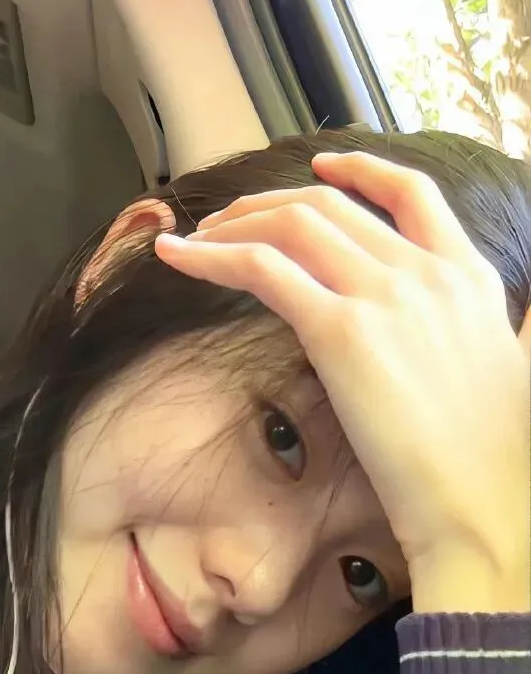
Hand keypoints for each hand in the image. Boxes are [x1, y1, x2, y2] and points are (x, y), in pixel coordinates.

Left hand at [155, 153, 530, 607]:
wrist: (485, 508)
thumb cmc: (486, 465)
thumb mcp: (501, 373)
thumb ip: (487, 333)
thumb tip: (477, 331)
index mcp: (471, 279)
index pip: (413, 193)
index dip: (361, 170)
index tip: (323, 165)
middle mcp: (427, 272)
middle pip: (332, 206)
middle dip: (268, 204)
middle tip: (227, 221)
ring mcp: (385, 294)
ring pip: (291, 224)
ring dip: (233, 223)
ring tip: (194, 240)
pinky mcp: (342, 330)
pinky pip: (261, 269)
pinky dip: (209, 256)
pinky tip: (176, 259)